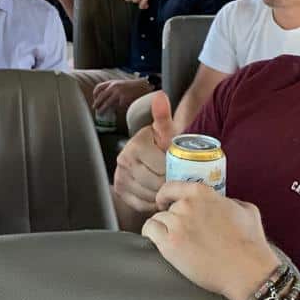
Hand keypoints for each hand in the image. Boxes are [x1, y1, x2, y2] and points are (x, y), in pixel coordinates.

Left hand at [92, 76, 150, 112]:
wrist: (145, 86)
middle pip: (101, 96)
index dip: (95, 94)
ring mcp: (119, 94)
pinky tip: (115, 112)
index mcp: (113, 82)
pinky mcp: (124, 100)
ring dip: (102, 109)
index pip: (99, 87)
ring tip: (100, 113)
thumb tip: (105, 99)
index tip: (94, 99)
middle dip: (96, 103)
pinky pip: (117, 107)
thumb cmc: (133, 86)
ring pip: (107, 104)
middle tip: (95, 108)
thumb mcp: (121, 84)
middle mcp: (114, 87)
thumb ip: (113, 89)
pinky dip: (115, 110)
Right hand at [113, 92, 174, 213]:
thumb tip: (160, 96)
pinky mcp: (119, 189)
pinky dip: (151, 202)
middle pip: (156, 183)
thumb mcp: (166, 130)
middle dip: (169, 183)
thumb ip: (163, 115)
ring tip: (168, 186)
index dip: (175, 170)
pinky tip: (157, 193)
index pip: (162, 168)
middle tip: (176, 179)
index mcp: (136, 145)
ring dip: (161, 194)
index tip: (180, 167)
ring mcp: (119, 175)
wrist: (149, 153)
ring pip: (148, 195)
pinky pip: (140, 204)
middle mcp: (123, 159)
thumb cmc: (161, 143)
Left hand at [141, 182, 279, 299]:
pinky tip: (158, 243)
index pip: (170, 187)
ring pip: (157, 220)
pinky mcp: (170, 243)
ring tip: (174, 242)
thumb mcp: (246, 210)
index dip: (166, 196)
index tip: (164, 203)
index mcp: (202, 193)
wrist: (248, 272)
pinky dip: (151, 236)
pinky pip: (149, 231)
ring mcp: (177, 223)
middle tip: (181, 233)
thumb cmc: (251, 244)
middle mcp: (186, 205)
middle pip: (166, 208)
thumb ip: (229, 201)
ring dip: (163, 229)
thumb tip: (222, 203)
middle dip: (172, 219)